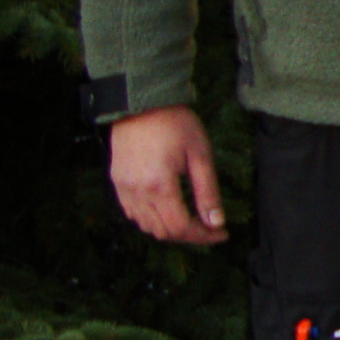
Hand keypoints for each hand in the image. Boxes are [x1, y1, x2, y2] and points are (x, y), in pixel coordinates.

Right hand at [108, 106, 228, 244]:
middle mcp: (137, 193)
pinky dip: (151, 220)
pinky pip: (132, 214)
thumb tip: (216, 222)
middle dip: (189, 236)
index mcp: (159, 186)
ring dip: (170, 230)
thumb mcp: (201, 155)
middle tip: (210, 229)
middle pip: (163, 232)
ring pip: (146, 226)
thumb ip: (208, 192)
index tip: (222, 234)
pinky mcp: (117, 183)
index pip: (181, 227)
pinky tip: (168, 211)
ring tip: (192, 222)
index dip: (203, 236)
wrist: (141, 103)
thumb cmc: (175, 124)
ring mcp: (123, 189)